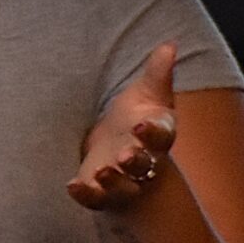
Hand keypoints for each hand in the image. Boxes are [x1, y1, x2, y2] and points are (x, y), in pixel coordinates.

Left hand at [67, 43, 178, 212]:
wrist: (123, 154)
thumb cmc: (138, 120)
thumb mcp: (149, 94)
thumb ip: (158, 72)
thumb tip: (170, 44)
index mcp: (157, 136)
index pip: (160, 135)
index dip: (152, 132)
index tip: (141, 125)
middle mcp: (143, 161)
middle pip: (143, 164)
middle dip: (135, 161)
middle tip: (125, 156)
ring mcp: (123, 180)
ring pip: (122, 185)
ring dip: (113, 180)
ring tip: (102, 171)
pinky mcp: (101, 193)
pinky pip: (95, 198)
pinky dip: (86, 194)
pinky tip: (73, 186)